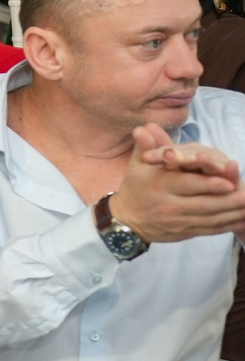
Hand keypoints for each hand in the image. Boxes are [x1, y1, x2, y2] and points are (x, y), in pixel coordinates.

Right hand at [115, 124, 244, 242]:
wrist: (127, 220)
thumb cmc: (135, 188)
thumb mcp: (137, 165)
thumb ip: (147, 146)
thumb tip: (145, 127)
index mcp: (160, 186)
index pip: (188, 185)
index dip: (209, 185)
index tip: (229, 182)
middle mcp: (170, 206)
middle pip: (205, 204)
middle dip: (230, 200)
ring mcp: (179, 221)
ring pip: (211, 219)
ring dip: (234, 213)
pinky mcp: (186, 232)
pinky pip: (211, 229)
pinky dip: (228, 224)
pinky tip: (242, 218)